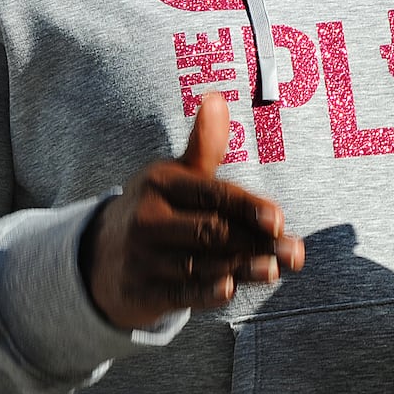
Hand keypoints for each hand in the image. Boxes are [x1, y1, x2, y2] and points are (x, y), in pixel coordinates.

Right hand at [81, 93, 303, 330]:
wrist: (100, 256)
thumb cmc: (156, 208)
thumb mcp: (174, 176)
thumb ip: (203, 146)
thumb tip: (216, 100)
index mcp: (160, 184)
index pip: (211, 194)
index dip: (247, 208)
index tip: (278, 219)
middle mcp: (148, 218)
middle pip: (211, 231)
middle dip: (255, 243)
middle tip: (293, 252)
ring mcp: (142, 257)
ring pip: (200, 264)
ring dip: (240, 268)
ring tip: (274, 269)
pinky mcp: (139, 291)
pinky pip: (178, 293)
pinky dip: (204, 293)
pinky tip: (230, 289)